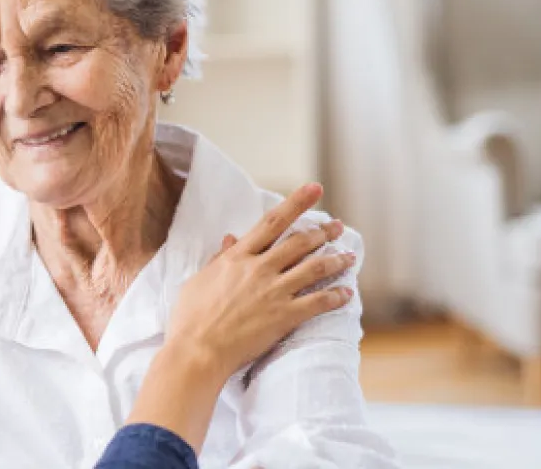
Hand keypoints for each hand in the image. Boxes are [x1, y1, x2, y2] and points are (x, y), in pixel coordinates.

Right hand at [124, 183, 356, 449]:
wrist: (197, 350)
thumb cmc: (190, 318)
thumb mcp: (198, 280)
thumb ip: (219, 259)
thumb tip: (230, 238)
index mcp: (237, 257)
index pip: (272, 222)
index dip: (296, 203)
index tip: (315, 189)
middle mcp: (259, 269)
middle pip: (299, 242)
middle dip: (323, 232)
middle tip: (338, 227)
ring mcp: (274, 292)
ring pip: (314, 268)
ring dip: (335, 260)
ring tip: (350, 256)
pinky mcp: (285, 316)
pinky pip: (318, 302)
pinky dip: (335, 296)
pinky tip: (347, 293)